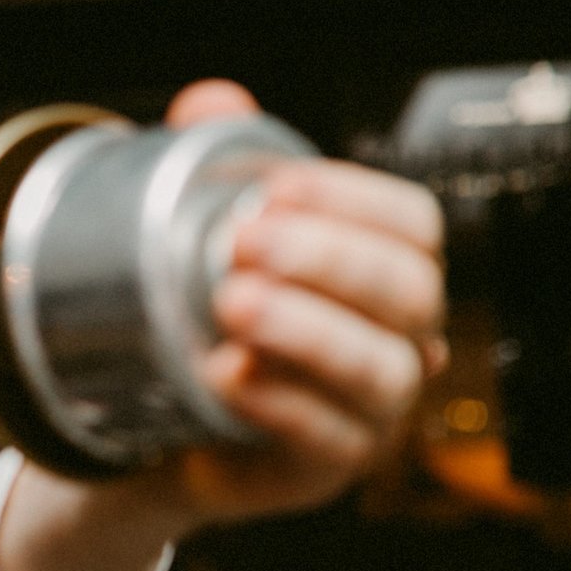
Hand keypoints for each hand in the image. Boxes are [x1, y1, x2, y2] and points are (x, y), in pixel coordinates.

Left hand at [0, 80, 444, 570]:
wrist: (157, 414)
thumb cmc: (210, 311)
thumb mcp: (206, 228)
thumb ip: (215, 160)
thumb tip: (211, 102)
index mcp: (385, 272)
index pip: (414, 225)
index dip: (354, 199)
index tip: (273, 185)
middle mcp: (399, 340)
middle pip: (409, 292)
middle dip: (331, 258)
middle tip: (244, 240)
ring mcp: (372, 411)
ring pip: (381, 370)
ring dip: (308, 330)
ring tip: (231, 303)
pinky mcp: (326, 469)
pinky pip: (327, 440)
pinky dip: (278, 401)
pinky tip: (225, 372)